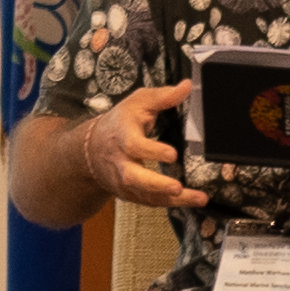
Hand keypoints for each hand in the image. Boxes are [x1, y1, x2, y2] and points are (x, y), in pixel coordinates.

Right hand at [81, 85, 204, 210]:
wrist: (93, 149)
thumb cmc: (120, 123)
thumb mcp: (138, 103)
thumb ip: (163, 97)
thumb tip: (187, 86)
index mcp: (123, 137)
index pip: (133, 146)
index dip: (151, 150)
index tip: (172, 154)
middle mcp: (122, 163)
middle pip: (134, 177)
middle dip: (155, 184)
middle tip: (176, 187)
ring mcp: (126, 181)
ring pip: (146, 195)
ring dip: (171, 198)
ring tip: (197, 197)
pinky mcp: (133, 193)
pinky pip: (152, 202)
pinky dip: (173, 203)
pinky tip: (194, 200)